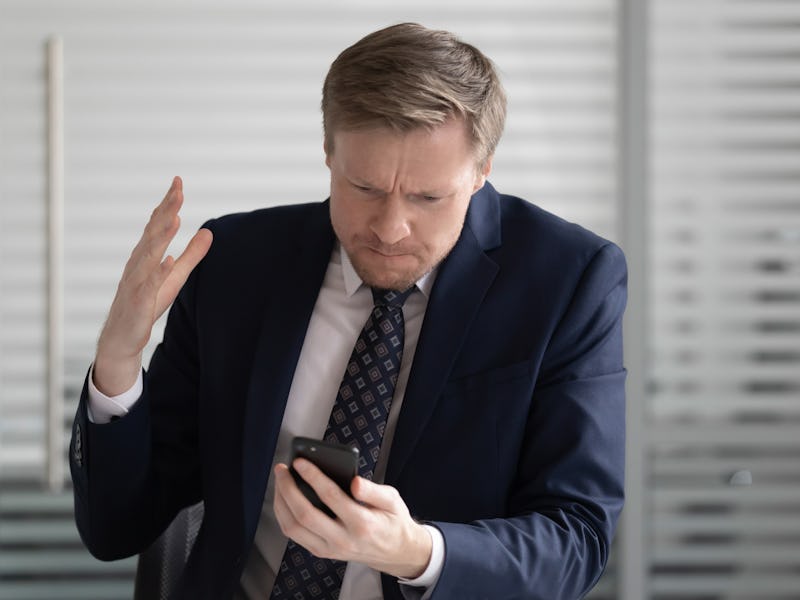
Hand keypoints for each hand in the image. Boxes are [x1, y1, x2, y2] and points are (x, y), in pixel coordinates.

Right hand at [93, 177, 212, 395]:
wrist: (123, 337)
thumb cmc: (147, 303)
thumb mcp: (176, 276)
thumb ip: (192, 255)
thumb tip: (208, 232)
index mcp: (147, 254)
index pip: (158, 223)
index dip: (168, 203)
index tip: (178, 181)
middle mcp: (138, 263)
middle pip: (153, 232)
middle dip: (165, 210)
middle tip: (177, 189)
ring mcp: (136, 281)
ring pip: (149, 254)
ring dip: (161, 235)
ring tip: (174, 217)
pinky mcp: (138, 301)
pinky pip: (148, 285)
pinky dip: (157, 272)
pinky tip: (166, 260)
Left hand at [273, 459, 431, 579]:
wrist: (395, 553)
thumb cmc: (392, 520)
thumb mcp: (393, 500)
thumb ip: (373, 490)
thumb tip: (355, 482)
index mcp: (362, 524)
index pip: (330, 497)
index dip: (312, 476)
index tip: (300, 461)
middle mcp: (343, 539)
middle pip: (305, 515)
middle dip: (288, 488)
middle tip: (281, 469)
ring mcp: (330, 549)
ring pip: (293, 528)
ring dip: (281, 502)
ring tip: (280, 480)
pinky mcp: (322, 552)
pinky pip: (294, 534)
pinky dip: (284, 514)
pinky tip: (284, 496)